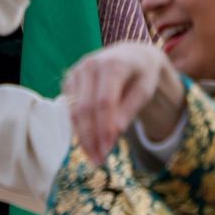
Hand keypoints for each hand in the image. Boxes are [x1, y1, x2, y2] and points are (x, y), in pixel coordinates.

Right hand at [63, 42, 184, 164]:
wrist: (130, 55)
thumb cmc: (141, 75)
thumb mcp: (144, 89)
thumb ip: (130, 108)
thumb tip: (115, 132)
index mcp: (112, 64)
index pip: (104, 101)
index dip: (104, 127)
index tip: (108, 150)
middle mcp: (90, 65)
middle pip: (85, 108)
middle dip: (91, 137)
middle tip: (99, 160)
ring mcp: (76, 71)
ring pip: (74, 110)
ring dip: (82, 136)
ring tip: (93, 157)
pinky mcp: (69, 79)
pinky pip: (70, 108)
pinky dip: (78, 127)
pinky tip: (88, 142)